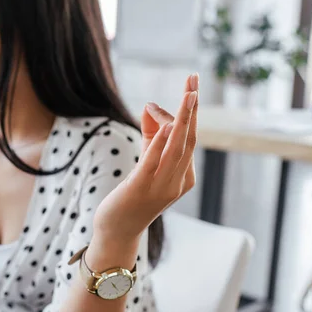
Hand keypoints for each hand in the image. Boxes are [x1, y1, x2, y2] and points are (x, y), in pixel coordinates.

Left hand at [93, 73, 198, 241]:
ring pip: (177, 149)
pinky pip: (153, 163)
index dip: (190, 111)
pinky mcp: (140, 189)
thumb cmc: (133, 195)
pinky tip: (166, 126)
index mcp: (184, 176)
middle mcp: (178, 182)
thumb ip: (152, 135)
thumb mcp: (146, 162)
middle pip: (188, 139)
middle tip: (193, 81)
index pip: (188, 138)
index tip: (190, 84)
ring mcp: (161, 187)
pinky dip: (161, 143)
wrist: (117, 231)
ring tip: (189, 95)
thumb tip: (151, 106)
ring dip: (182, 120)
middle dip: (191, 109)